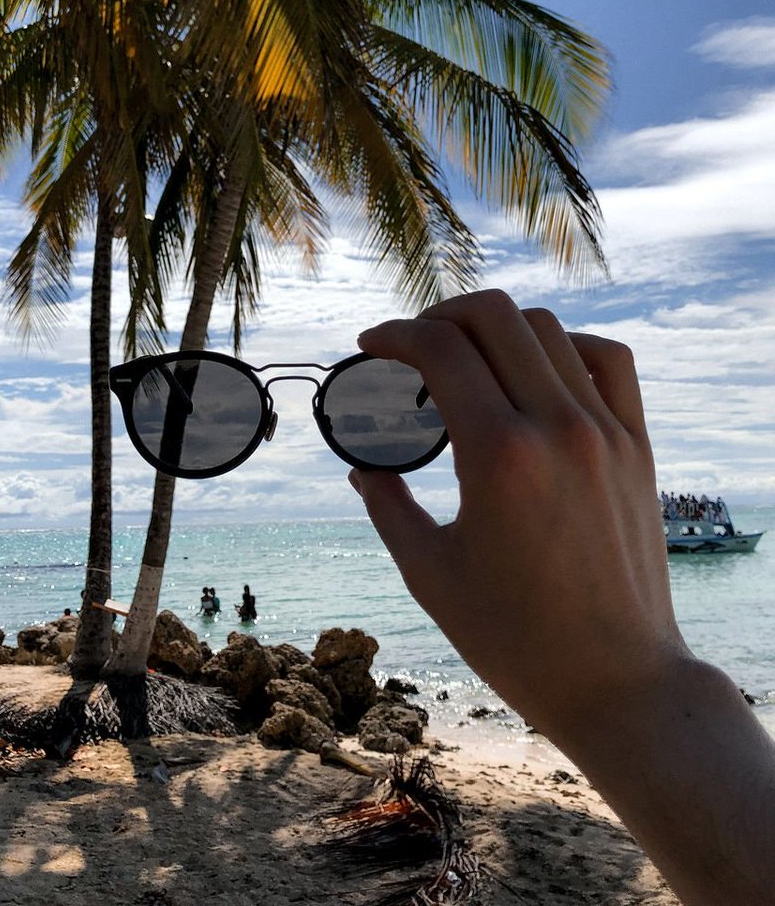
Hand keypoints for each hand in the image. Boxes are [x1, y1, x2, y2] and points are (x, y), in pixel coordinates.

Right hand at [351, 289, 686, 736]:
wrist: (617, 682)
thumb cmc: (515, 639)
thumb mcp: (430, 573)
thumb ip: (387, 506)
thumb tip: (360, 468)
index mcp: (498, 455)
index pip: (440, 349)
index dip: (394, 335)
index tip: (370, 345)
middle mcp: (556, 427)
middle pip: (495, 316)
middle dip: (439, 315)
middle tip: (412, 344)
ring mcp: (605, 432)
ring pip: (548, 328)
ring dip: (496, 327)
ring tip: (466, 354)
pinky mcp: (636, 447)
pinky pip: (608, 360)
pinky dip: (565, 344)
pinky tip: (537, 367)